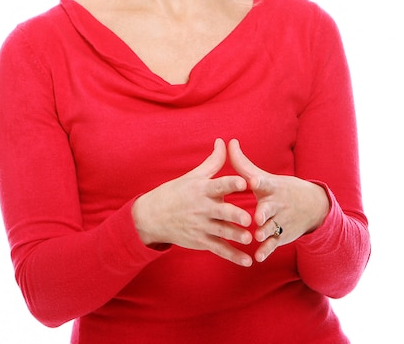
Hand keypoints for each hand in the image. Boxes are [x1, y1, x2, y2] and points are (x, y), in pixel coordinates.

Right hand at [132, 139, 253, 265]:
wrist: (153, 216)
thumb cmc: (176, 192)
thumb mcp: (193, 176)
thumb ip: (212, 162)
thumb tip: (223, 141)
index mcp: (202, 189)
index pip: (218, 185)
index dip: (231, 184)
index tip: (244, 182)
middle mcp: (202, 208)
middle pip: (221, 211)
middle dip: (234, 215)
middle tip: (249, 218)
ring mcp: (201, 226)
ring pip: (222, 232)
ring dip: (236, 236)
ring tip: (249, 239)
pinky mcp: (201, 241)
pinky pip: (219, 250)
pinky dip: (233, 257)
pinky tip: (247, 262)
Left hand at [228, 139, 329, 262]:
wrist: (313, 206)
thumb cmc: (280, 188)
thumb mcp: (264, 177)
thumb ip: (243, 163)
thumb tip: (228, 142)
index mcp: (270, 188)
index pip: (265, 183)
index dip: (259, 182)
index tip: (253, 182)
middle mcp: (277, 204)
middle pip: (269, 208)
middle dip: (264, 212)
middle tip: (257, 217)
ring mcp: (280, 221)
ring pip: (272, 227)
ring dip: (265, 232)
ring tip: (257, 236)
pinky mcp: (282, 236)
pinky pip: (273, 244)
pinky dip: (266, 250)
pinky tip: (258, 257)